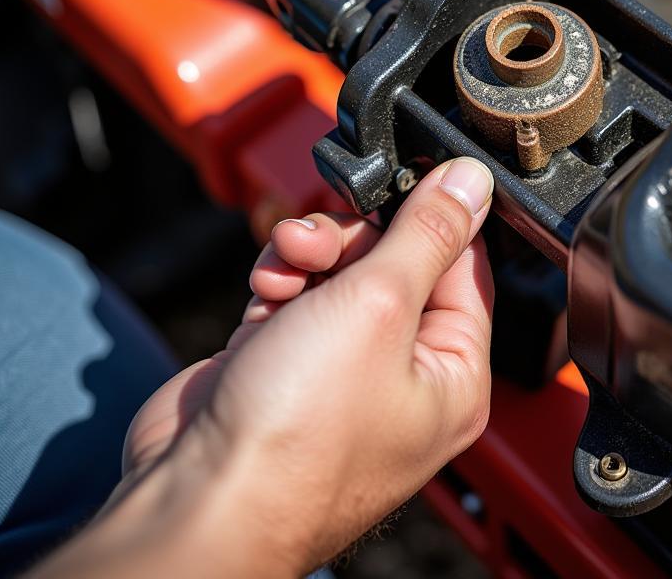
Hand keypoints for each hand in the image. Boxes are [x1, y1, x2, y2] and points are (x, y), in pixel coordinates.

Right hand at [33, 157, 494, 577]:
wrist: (198, 496)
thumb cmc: (297, 434)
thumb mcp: (379, 305)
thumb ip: (426, 234)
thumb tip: (472, 181)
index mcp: (451, 374)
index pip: (464, 267)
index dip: (433, 217)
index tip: (409, 176)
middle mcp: (403, 375)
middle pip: (396, 263)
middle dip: (353, 237)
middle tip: (325, 235)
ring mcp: (343, 372)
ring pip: (342, 272)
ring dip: (311, 252)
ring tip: (287, 259)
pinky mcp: (289, 365)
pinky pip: (299, 296)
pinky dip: (281, 281)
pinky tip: (267, 287)